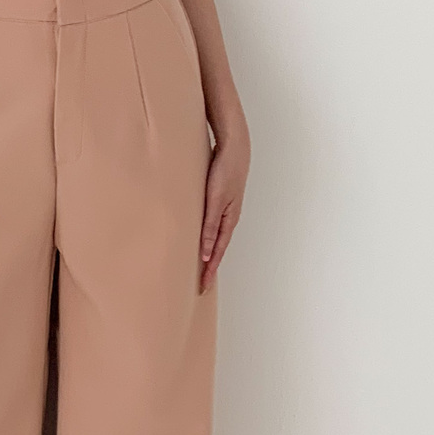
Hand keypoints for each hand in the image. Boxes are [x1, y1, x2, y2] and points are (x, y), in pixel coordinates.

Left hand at [199, 125, 248, 291]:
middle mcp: (228, 217)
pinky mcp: (220, 199)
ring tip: (199, 267)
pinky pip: (213, 224)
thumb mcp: (215, 199)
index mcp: (228, 220)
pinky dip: (208, 236)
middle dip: (209, 267)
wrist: (234, 147)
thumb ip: (210, 225)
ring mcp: (225, 208)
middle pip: (217, 248)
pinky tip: (202, 238)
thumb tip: (206, 252)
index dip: (210, 270)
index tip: (202, 288)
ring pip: (215, 237)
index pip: (217, 252)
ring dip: (208, 252)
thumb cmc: (225, 171)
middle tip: (200, 285)